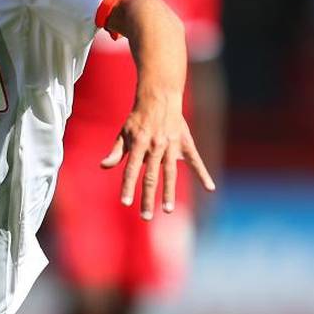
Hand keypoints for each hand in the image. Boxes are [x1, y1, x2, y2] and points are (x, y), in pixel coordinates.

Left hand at [101, 92, 215, 218]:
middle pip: (151, 177)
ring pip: (170, 173)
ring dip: (169, 192)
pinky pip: (195, 161)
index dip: (127, 187)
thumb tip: (103, 166)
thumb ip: (116, 151)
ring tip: (168, 210)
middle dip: (148, 198)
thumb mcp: (124, 132)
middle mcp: (156, 146)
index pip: (131, 170)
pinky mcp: (185, 143)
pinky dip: (203, 174)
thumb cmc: (138, 117)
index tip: (125, 203)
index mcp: (139, 144)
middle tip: (146, 217)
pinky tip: (210, 188)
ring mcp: (172, 145)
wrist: (160, 96)